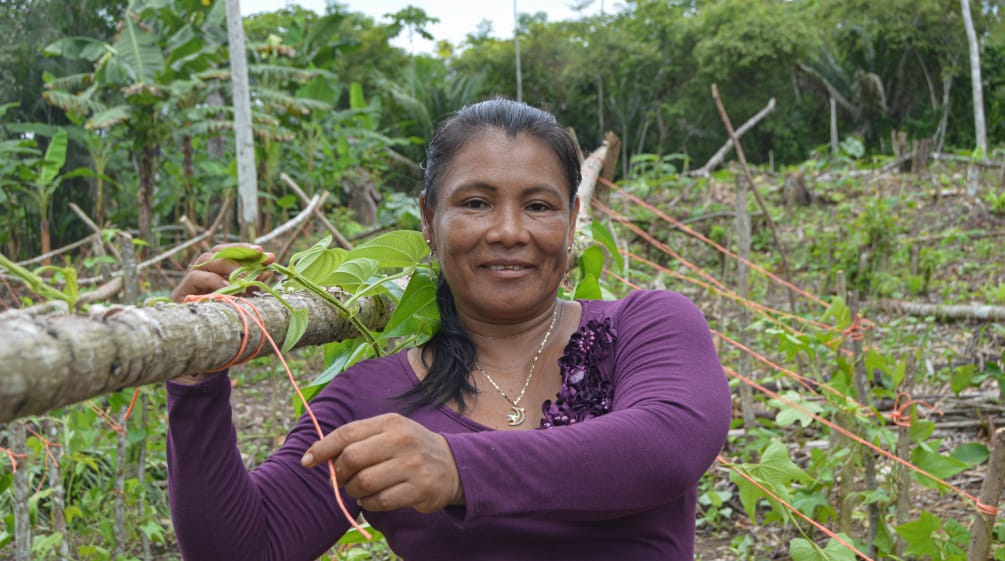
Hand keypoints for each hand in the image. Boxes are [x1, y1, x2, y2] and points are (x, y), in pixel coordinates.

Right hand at [169, 243, 273, 384]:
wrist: (202, 352)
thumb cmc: (224, 326)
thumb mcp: (243, 302)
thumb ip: (252, 286)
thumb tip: (268, 268)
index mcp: (216, 274)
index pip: (228, 252)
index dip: (245, 249)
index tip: (264, 252)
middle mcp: (202, 274)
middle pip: (217, 252)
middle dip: (240, 252)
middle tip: (260, 256)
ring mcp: (190, 283)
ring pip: (206, 260)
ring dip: (229, 265)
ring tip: (246, 277)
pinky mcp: (181, 293)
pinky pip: (196, 277)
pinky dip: (214, 279)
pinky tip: (229, 286)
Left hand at [300, 413, 464, 512]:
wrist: (452, 465)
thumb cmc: (410, 448)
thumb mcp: (389, 433)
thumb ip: (357, 439)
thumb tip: (316, 454)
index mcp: (391, 422)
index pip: (348, 433)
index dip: (323, 448)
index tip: (307, 461)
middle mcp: (402, 440)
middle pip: (352, 458)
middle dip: (340, 474)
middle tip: (342, 479)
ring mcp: (412, 465)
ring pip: (364, 483)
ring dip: (355, 491)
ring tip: (360, 490)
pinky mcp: (419, 489)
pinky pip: (380, 502)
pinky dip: (369, 504)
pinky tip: (374, 499)